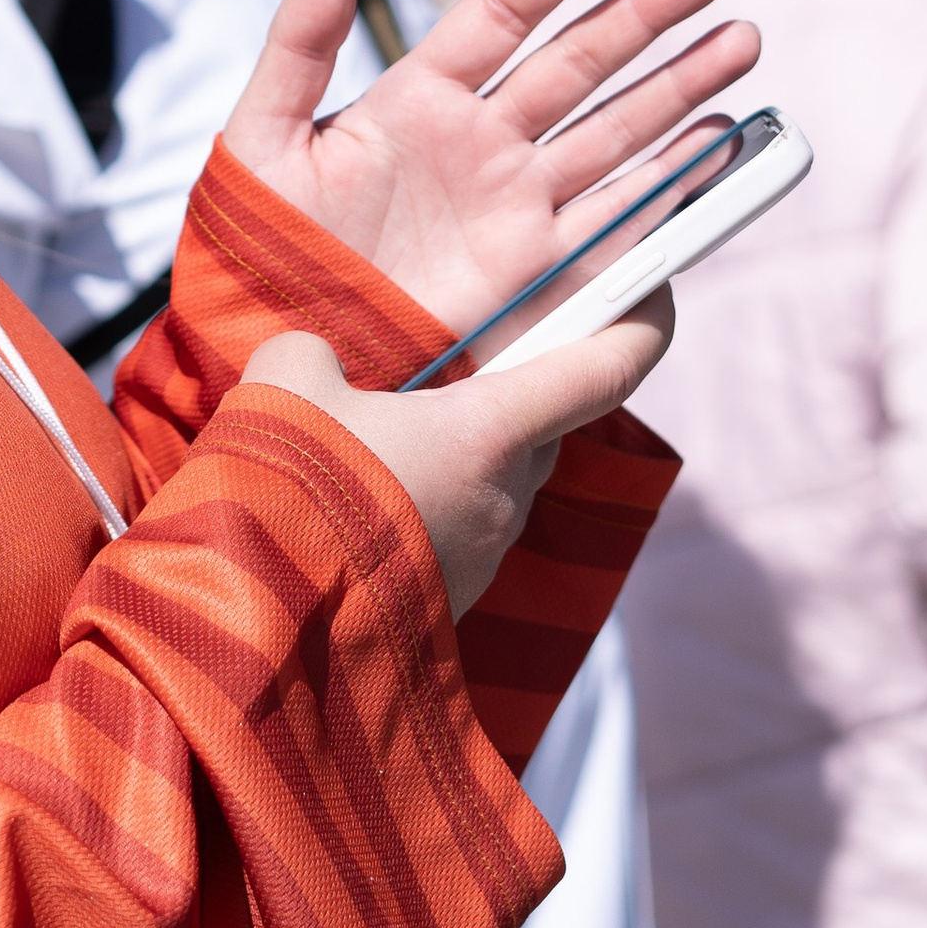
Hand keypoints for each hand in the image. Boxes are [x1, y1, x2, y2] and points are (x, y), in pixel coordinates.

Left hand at [220, 0, 755, 348]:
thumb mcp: (263, 138)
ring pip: (615, 131)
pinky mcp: (538, 274)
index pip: (501, 15)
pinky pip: (619, 220)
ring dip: (680, 87)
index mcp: (419, 98)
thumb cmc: (257, 247)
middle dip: (645, 17)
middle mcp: (481, 143)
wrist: (278, 353)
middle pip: (578, 63)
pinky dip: (673, 185)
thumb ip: (298, 43)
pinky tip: (720, 142)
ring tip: (742, 40)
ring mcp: (517, 207)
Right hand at [242, 300, 674, 615]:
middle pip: (540, 427)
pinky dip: (420, 504)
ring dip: (453, 455)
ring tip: (371, 438)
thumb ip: (314, 353)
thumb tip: (317, 367)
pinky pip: (452, 530)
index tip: (660, 292)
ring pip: (491, 482)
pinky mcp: (446, 601)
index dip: (641, 326)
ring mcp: (480, 557)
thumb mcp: (286, 383)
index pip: (604, 372)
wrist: (266, 635)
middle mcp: (504, 496)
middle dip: (507, 393)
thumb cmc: (294, 496)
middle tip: (451, 365)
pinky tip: (352, 498)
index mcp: (491, 433)